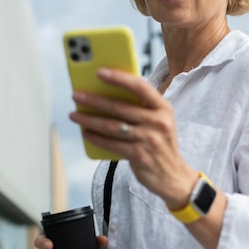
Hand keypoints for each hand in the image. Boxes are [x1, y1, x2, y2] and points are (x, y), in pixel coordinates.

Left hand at [69, 68, 198, 208]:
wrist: (173, 176)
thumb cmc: (160, 144)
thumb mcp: (159, 122)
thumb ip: (142, 108)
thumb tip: (107, 94)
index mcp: (164, 108)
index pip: (140, 87)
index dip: (119, 78)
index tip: (99, 72)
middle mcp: (158, 122)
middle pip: (120, 107)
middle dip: (95, 100)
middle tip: (77, 95)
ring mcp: (149, 139)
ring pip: (113, 126)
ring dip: (90, 120)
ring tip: (75, 115)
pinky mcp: (139, 155)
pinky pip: (112, 144)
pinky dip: (96, 138)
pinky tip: (86, 133)